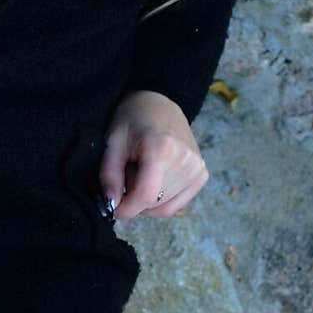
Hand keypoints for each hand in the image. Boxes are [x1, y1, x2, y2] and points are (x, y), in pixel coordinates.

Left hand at [99, 89, 209, 220]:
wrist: (160, 103)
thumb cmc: (133, 119)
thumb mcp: (113, 142)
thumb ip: (109, 175)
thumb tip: (112, 206)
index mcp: (162, 149)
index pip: (146, 196)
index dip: (125, 208)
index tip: (113, 207)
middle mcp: (186, 161)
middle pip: (154, 204)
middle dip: (133, 199)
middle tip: (127, 175)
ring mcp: (197, 169)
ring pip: (164, 208)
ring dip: (147, 200)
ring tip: (141, 173)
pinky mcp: (202, 175)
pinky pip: (177, 204)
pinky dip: (160, 200)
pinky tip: (154, 179)